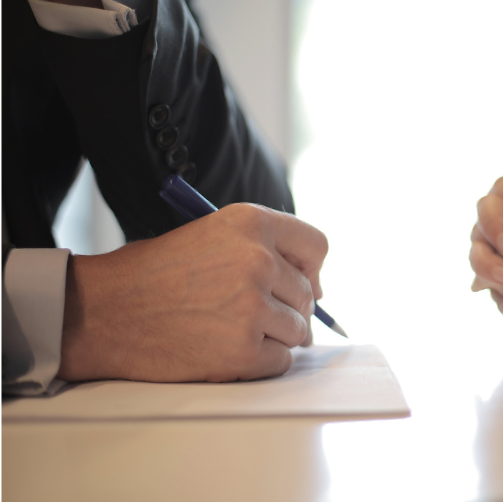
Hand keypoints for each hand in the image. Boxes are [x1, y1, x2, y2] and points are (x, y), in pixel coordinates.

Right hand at [57, 203, 328, 382]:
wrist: (103, 311)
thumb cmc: (153, 274)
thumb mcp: (212, 235)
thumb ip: (262, 249)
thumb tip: (314, 287)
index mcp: (251, 223)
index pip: (317, 245)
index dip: (312, 268)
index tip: (303, 283)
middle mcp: (258, 260)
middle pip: (308, 295)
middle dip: (287, 309)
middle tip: (250, 316)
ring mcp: (253, 306)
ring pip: (298, 331)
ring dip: (274, 337)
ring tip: (231, 331)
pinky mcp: (244, 349)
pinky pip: (280, 362)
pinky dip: (261, 363)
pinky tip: (226, 350)